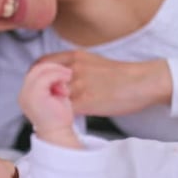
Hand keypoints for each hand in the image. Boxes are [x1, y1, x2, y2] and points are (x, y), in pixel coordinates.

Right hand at [19, 63, 81, 147]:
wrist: (59, 133)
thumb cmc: (59, 117)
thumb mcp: (53, 96)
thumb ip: (50, 83)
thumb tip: (56, 69)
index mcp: (26, 94)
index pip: (34, 73)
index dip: (49, 69)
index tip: (63, 73)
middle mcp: (23, 94)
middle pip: (36, 69)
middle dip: (53, 67)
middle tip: (68, 72)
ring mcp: (27, 95)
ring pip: (40, 71)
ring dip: (57, 71)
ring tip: (68, 76)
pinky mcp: (35, 95)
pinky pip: (45, 77)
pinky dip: (57, 75)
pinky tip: (66, 79)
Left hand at [36, 50, 171, 115]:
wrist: (142, 82)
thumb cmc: (122, 75)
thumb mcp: (94, 61)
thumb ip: (74, 67)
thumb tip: (60, 78)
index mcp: (74, 56)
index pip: (41, 64)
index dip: (35, 77)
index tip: (36, 87)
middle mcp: (73, 68)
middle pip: (42, 82)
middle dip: (40, 94)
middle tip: (42, 105)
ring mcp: (78, 85)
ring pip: (51, 98)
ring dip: (50, 108)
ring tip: (53, 115)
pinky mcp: (86, 101)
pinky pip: (64, 111)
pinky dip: (61, 117)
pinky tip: (65, 121)